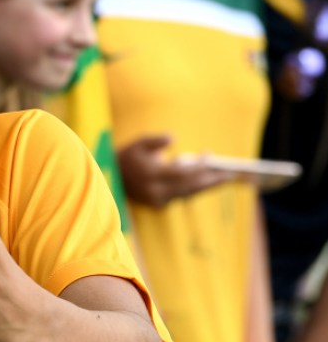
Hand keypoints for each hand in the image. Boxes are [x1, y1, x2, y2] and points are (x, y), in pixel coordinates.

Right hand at [117, 135, 232, 207]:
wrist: (110, 178)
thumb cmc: (126, 157)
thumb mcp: (137, 143)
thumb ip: (155, 140)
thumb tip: (172, 137)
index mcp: (151, 175)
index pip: (183, 172)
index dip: (199, 165)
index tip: (210, 155)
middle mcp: (156, 190)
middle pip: (191, 187)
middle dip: (211, 180)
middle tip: (231, 174)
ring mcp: (157, 200)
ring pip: (188, 194)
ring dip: (207, 186)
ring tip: (223, 178)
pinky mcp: (158, 204)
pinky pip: (181, 197)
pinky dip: (194, 190)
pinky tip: (206, 183)